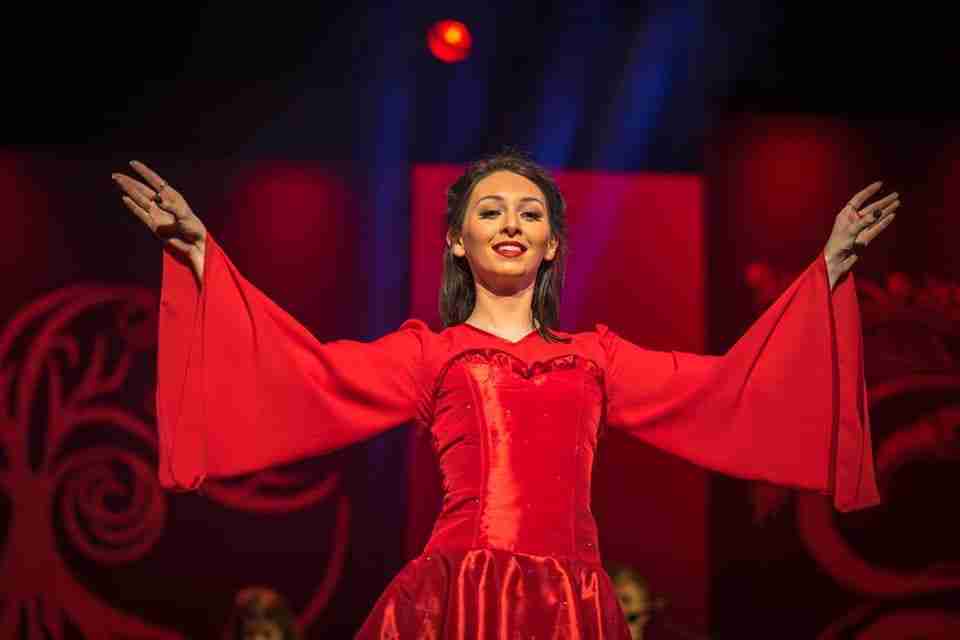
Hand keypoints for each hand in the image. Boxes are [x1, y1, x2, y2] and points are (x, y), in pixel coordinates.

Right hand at [111, 161, 206, 281]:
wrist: (194, 244)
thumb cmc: (193, 227)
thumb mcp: (185, 216)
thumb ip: (173, 208)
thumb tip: (159, 201)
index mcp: (171, 196)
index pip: (155, 181)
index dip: (144, 172)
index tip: (132, 163)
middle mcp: (162, 203)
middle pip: (142, 189)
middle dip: (130, 182)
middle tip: (115, 175)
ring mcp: (156, 213)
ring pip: (139, 199)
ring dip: (128, 191)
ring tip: (117, 182)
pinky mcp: (153, 225)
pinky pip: (140, 213)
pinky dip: (132, 206)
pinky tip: (125, 198)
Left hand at [823, 182, 899, 289]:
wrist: (836, 262)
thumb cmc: (837, 245)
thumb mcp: (850, 231)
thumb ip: (864, 221)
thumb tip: (878, 212)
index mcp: (845, 214)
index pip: (858, 199)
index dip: (869, 191)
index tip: (880, 184)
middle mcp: (853, 220)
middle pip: (870, 207)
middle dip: (883, 201)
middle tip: (896, 195)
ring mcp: (860, 229)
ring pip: (876, 217)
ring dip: (886, 210)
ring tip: (897, 203)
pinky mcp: (865, 238)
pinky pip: (877, 228)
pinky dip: (884, 222)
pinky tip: (892, 215)